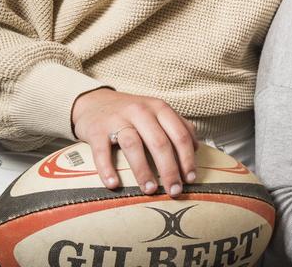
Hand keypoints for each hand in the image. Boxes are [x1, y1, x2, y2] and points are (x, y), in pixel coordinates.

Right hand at [71, 87, 197, 195]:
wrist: (94, 102)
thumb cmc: (132, 113)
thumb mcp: (157, 112)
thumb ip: (178, 126)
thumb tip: (197, 148)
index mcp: (159, 108)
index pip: (179, 134)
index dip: (187, 158)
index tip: (190, 179)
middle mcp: (140, 111)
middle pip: (159, 142)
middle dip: (169, 169)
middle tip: (174, 190)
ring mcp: (117, 120)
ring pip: (133, 145)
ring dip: (143, 170)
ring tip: (150, 190)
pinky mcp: (96, 130)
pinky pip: (101, 151)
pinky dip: (107, 169)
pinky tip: (113, 185)